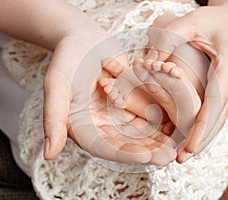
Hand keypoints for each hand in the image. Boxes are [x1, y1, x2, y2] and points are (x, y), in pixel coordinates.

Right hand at [43, 23, 175, 164]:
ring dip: (160, 138)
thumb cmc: (66, 58)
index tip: (146, 156)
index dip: (125, 154)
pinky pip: (148, 111)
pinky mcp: (131, 101)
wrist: (83, 38)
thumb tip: (48, 154)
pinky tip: (179, 122)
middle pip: (127, 143)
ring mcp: (117, 114)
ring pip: (141, 131)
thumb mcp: (56, 84)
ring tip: (179, 144)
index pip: (104, 147)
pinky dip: (163, 118)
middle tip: (169, 156)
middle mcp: (102, 124)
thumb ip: (53, 117)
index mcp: (83, 127)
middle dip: (149, 150)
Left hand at [146, 6, 227, 161]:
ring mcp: (227, 86)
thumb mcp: (190, 21)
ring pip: (218, 118)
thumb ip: (169, 39)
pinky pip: (214, 112)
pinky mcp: (220, 89)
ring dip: (203, 138)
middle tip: (182, 159)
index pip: (216, 101)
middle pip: (219, 117)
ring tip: (184, 155)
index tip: (190, 147)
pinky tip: (189, 138)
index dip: (203, 126)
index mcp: (227, 66)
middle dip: (202, 139)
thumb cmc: (211, 20)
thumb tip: (147, 64)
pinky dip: (203, 128)